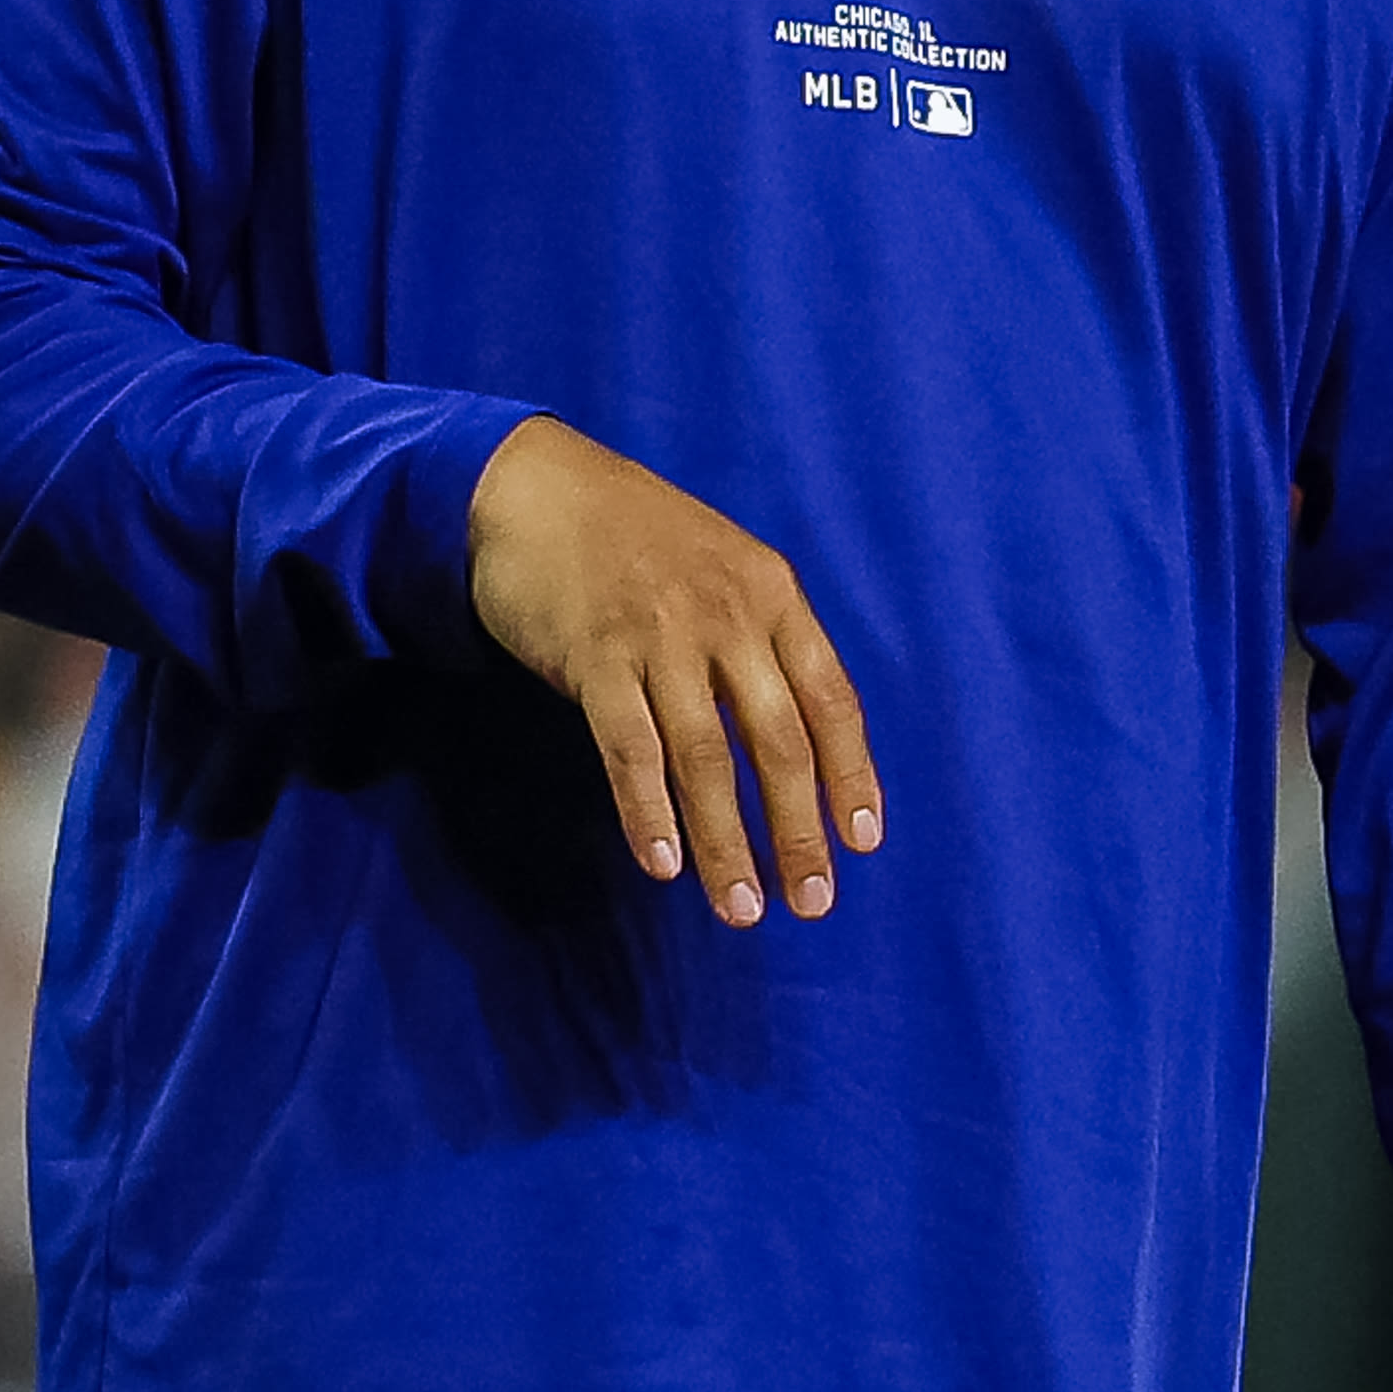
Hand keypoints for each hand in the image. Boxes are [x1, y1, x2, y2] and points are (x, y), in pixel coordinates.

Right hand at [461, 416, 884, 925]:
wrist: (531, 484)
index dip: (852, 776)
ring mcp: (659, 634)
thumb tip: (790, 744)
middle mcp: (725, 615)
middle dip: (798, 832)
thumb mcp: (721, 564)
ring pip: (705, 759)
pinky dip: (649, 812)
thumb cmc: (630, 534)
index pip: (831, 699)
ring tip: (740, 907)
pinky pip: (629, 750)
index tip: (862, 842)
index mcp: (770, 592)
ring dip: (725, 842)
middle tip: (810, 901)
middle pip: (778, 742)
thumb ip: (757, 640)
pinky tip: (662, 862)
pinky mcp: (594, 655)